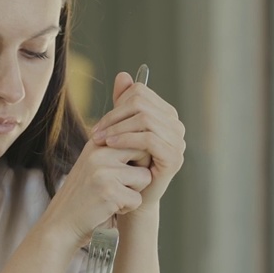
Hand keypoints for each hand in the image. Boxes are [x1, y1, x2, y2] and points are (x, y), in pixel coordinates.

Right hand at [40, 140, 152, 248]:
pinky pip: (138, 199)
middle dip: (139, 172)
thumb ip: (116, 153)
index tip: (124, 174)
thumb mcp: (95, 166)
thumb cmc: (83, 196)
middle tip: (121, 186)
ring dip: (134, 192)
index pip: (135, 139)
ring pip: (145, 177)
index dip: (138, 158)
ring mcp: (104, 171)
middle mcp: (99, 152)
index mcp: (96, 143)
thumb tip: (150, 143)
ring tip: (113, 198)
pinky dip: (128, 208)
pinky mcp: (109, 192)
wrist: (61, 224)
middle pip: (144, 153)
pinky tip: (109, 209)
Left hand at [90, 72, 185, 208]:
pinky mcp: (174, 157)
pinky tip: (111, 145)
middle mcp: (175, 125)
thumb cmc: (124, 164)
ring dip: (117, 128)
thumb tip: (123, 75)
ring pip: (145, 119)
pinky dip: (127, 139)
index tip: (99, 124)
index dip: (116, 105)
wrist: (130, 197)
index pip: (140, 93)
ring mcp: (178, 141)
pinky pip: (149, 138)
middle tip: (95, 133)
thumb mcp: (120, 131)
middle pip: (142, 103)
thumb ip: (123, 104)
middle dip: (114, 116)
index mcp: (165, 114)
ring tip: (100, 140)